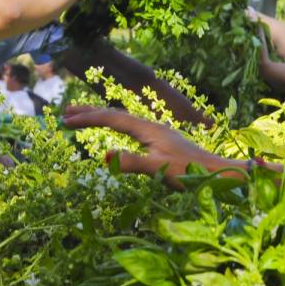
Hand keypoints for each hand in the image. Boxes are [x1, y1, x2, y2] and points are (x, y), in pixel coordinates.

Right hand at [61, 105, 229, 184]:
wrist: (219, 174)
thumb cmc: (191, 173)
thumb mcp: (159, 169)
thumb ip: (132, 163)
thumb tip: (103, 154)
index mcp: (148, 129)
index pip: (112, 118)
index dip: (88, 119)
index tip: (66, 121)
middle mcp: (151, 127)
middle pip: (115, 114)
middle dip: (90, 112)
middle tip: (65, 112)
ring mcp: (157, 133)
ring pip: (123, 120)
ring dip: (101, 118)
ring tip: (82, 117)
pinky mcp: (161, 142)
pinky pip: (130, 128)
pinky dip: (114, 127)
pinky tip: (116, 132)